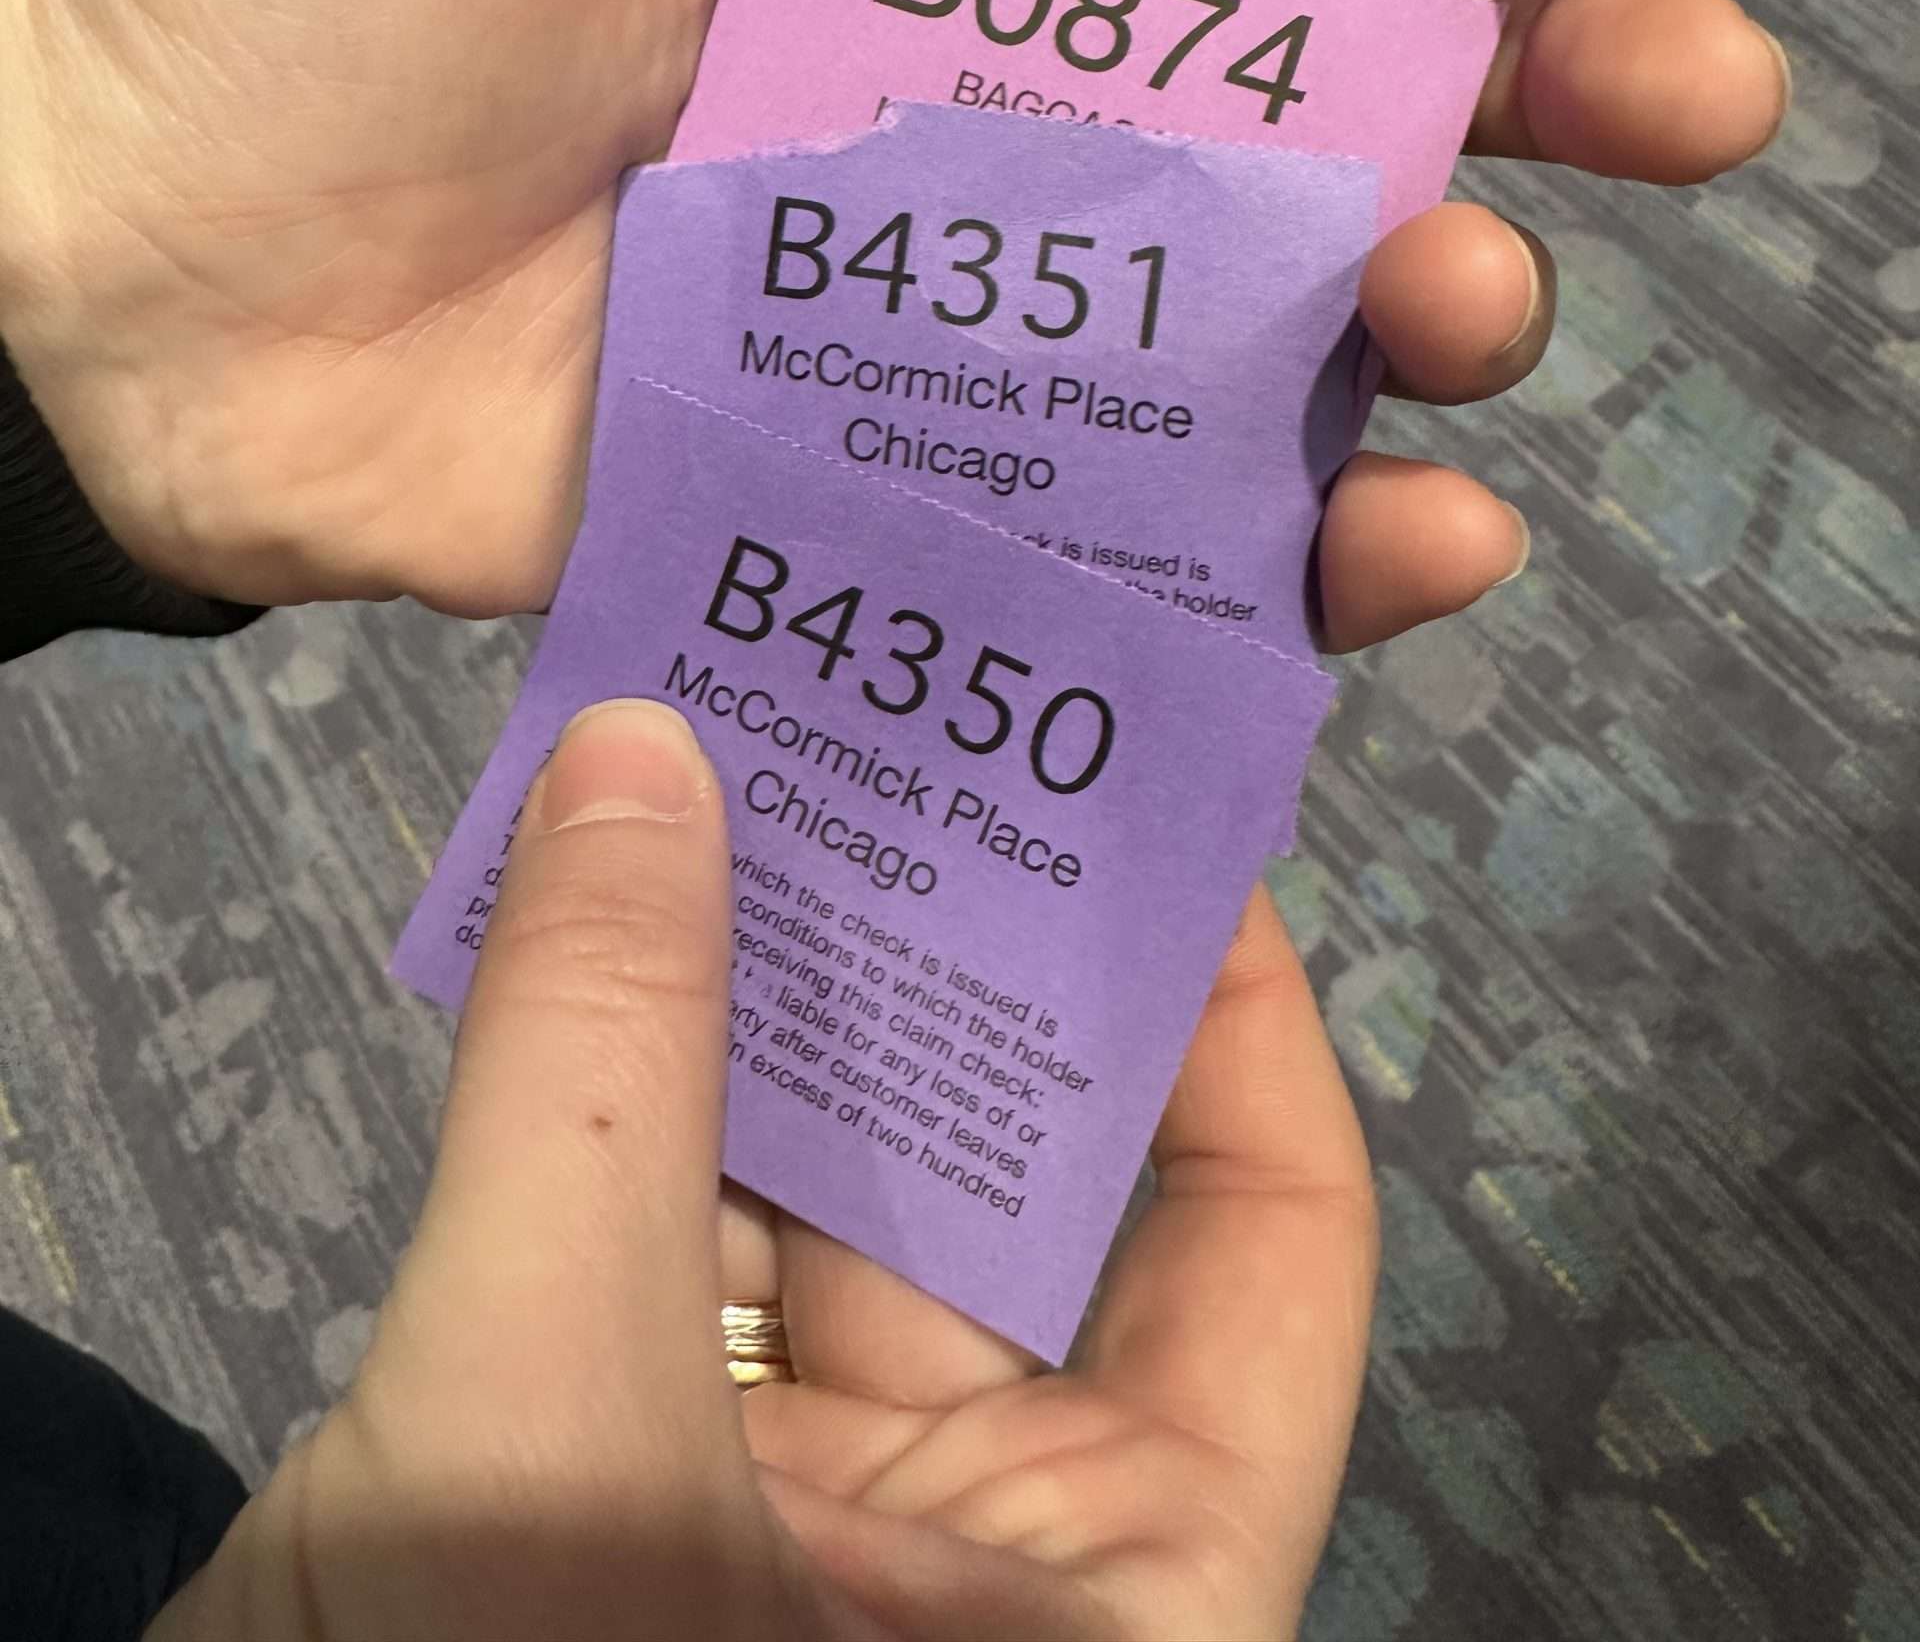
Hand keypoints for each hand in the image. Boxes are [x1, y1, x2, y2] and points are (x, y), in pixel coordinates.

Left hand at [0, 0, 1781, 640]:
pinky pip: (1140, 545)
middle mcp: (997, 104)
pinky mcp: (890, 499)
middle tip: (1683, 100)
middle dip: (1555, 96)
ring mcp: (960, 322)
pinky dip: (1292, 564)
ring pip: (1283, 335)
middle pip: (1344, 105)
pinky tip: (1389, 545)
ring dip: (1444, 328)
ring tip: (1474, 313)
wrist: (119, 256)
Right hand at [150, 701, 1375, 1641]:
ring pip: (819, 1219)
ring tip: (746, 772)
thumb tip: (642, 749)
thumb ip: (601, 1078)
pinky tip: (598, 922)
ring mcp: (794, 1540)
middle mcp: (981, 1569)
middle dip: (951, 978)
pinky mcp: (624, 1510)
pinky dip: (632, 1101)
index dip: (1233, 1026)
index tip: (1143, 817)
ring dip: (770, 1014)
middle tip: (909, 738)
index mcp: (1105, 1602)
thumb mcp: (548, 1419)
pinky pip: (666, 1256)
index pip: (1266, 1260)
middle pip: (1018, 1214)